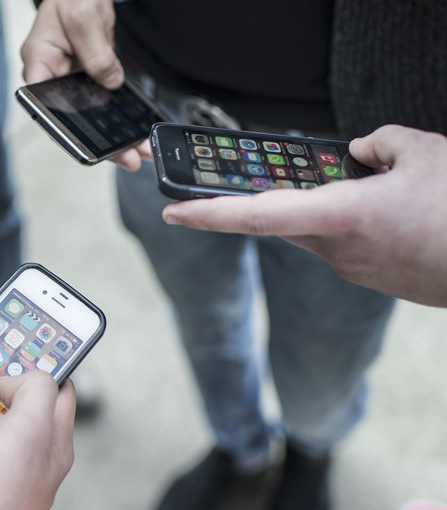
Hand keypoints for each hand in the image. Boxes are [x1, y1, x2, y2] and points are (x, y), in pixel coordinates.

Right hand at [20, 0, 148, 170]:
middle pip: (72, 120)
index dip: (65, 131)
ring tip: (138, 150)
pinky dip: (120, 117)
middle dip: (100, 142)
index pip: (45, 107)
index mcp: (38, 64)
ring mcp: (71, 80)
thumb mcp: (83, 18)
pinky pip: (103, 103)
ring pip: (90, 116)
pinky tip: (137, 131)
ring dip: (115, 135)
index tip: (87, 146)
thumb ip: (96, 53)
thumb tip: (110, 82)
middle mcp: (51, 78)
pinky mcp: (89, 78)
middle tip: (125, 156)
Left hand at [162, 125, 446, 306]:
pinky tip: (394, 213)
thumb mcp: (423, 151)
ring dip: (331, 207)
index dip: (207, 214)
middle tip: (300, 178)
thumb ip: (379, 144)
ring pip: (319, 230)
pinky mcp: (373, 279)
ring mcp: (355, 269)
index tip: (173, 213)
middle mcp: (337, 250)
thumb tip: (360, 153)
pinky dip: (355, 224)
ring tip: (381, 190)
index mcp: (340, 216)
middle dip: (284, 196)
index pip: (254, 216)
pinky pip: (346, 245)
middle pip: (287, 218)